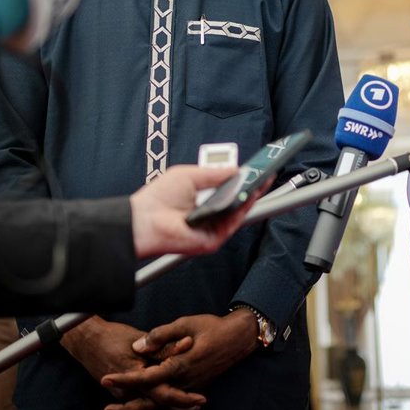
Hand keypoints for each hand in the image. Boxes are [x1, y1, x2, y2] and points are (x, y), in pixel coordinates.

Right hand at [61, 316, 204, 409]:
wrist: (85, 342)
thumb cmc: (112, 336)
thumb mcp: (139, 339)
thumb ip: (163, 346)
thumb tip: (188, 344)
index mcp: (135, 377)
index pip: (164, 394)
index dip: (184, 398)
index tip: (201, 399)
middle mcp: (128, 391)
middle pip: (159, 408)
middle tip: (199, 405)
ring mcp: (123, 395)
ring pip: (150, 409)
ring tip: (189, 406)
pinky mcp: (121, 394)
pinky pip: (141, 405)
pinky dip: (156, 407)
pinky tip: (168, 405)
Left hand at [100, 310, 258, 409]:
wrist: (239, 339)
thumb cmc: (212, 327)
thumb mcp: (186, 324)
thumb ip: (160, 335)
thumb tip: (138, 347)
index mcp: (180, 364)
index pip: (147, 377)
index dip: (125, 379)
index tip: (106, 378)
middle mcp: (185, 381)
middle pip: (152, 402)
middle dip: (128, 408)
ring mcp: (190, 388)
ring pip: (162, 409)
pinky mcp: (194, 388)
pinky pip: (173, 408)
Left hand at [130, 165, 257, 258]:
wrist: (144, 220)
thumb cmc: (159, 198)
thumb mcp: (189, 175)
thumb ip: (214, 172)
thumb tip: (236, 169)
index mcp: (203, 200)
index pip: (229, 191)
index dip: (243, 181)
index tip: (256, 169)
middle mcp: (209, 215)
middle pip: (238, 202)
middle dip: (253, 187)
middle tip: (266, 173)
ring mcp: (212, 229)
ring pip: (239, 213)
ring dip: (252, 196)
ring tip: (263, 180)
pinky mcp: (212, 240)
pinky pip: (232, 224)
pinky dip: (243, 210)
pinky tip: (248, 195)